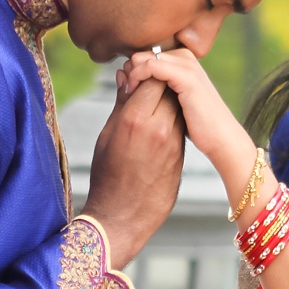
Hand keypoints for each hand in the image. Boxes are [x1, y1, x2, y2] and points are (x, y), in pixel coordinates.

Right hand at [81, 75, 184, 269]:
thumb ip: (121, 103)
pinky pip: (180, 125)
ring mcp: (174, 142)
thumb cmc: (107, 175)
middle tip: (145, 84)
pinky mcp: (181, 154)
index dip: (145, 72)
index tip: (135, 75)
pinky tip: (158, 122)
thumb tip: (125, 75)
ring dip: (167, 98)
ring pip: (178, 105)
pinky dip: (172, 117)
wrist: (123, 216)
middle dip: (159, 81)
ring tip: (151, 102)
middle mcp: (160, 128)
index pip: (153, 77)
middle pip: (169, 88)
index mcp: (136, 120)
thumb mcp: (107, 135)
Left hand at [120, 49, 248, 172]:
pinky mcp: (186, 77)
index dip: (131, 70)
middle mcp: (185, 58)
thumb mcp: (170, 103)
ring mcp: (187, 65)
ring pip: (144, 58)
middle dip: (130, 71)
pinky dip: (138, 77)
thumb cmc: (197, 125)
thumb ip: (152, 88)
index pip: (146, 55)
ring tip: (128, 94)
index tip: (125, 89)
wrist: (221, 137)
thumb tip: (122, 75)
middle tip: (125, 92)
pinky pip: (152, 67)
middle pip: (143, 53)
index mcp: (182, 61)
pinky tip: (133, 93)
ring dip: (132, 75)